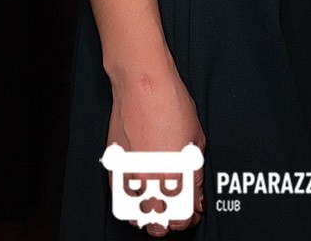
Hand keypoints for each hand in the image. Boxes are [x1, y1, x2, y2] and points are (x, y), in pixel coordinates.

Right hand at [108, 62, 205, 233]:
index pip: (182, 218)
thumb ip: (196, 176)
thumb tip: (196, 197)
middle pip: (158, 225)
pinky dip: (131, 203)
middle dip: (171, 222)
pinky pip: (120, 199)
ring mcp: (129, 175)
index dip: (190, 218)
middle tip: (178, 211)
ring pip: (136, 217)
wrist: (142, 84)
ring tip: (158, 207)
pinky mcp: (113, 167)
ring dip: (149, 216)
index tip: (193, 212)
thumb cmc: (170, 105)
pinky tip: (141, 195)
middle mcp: (149, 181)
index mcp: (174, 177)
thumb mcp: (196, 142)